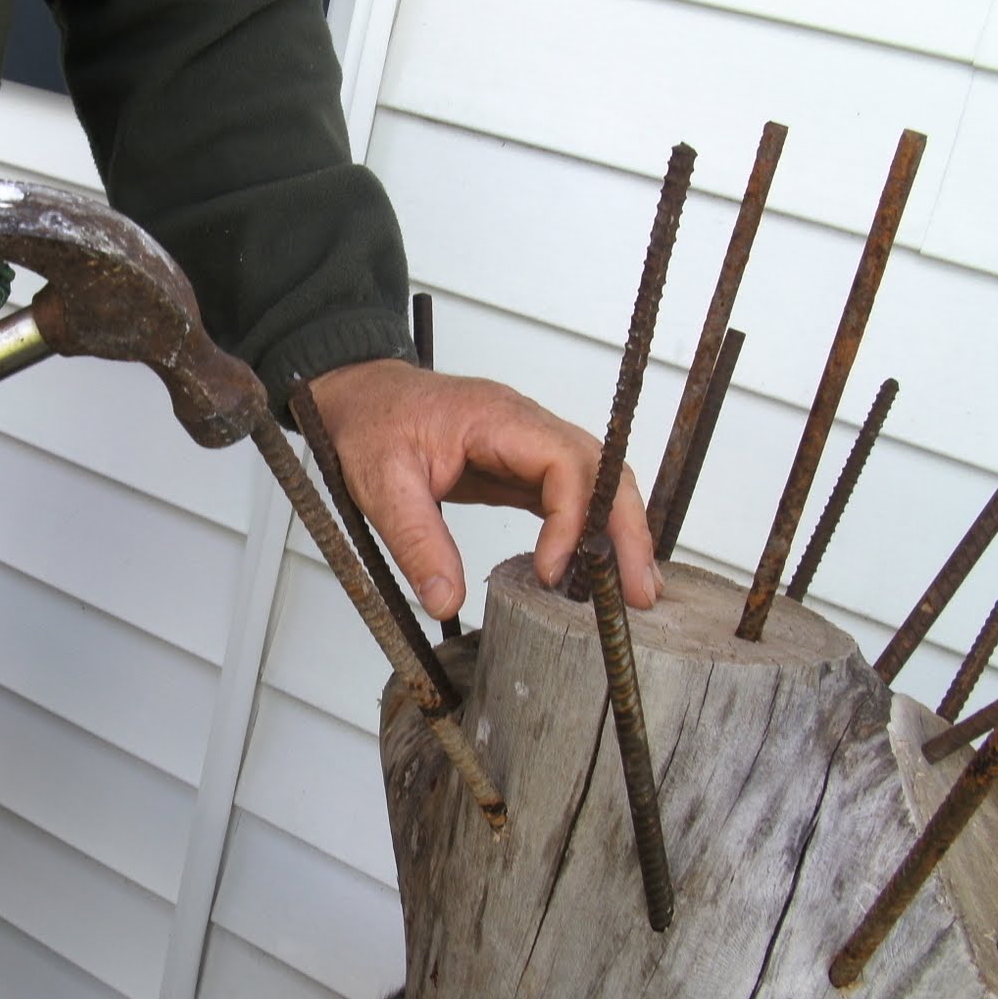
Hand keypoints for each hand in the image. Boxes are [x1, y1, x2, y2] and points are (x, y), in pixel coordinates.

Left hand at [307, 360, 658, 617]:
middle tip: (638, 592)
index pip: (566, 463)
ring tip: (632, 590)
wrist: (358, 397)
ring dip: (619, 532)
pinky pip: (573, 493)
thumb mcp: (380, 485)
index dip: (572, 520)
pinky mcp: (521, 466)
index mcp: (497, 419)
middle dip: (627, 530)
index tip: (553, 572)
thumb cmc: (369, 424)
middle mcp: (525, 426)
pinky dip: (592, 529)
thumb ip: (415, 542)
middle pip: (603, 469)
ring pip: (598, 480)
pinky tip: (598, 568)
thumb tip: (446, 601)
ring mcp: (528, 444)